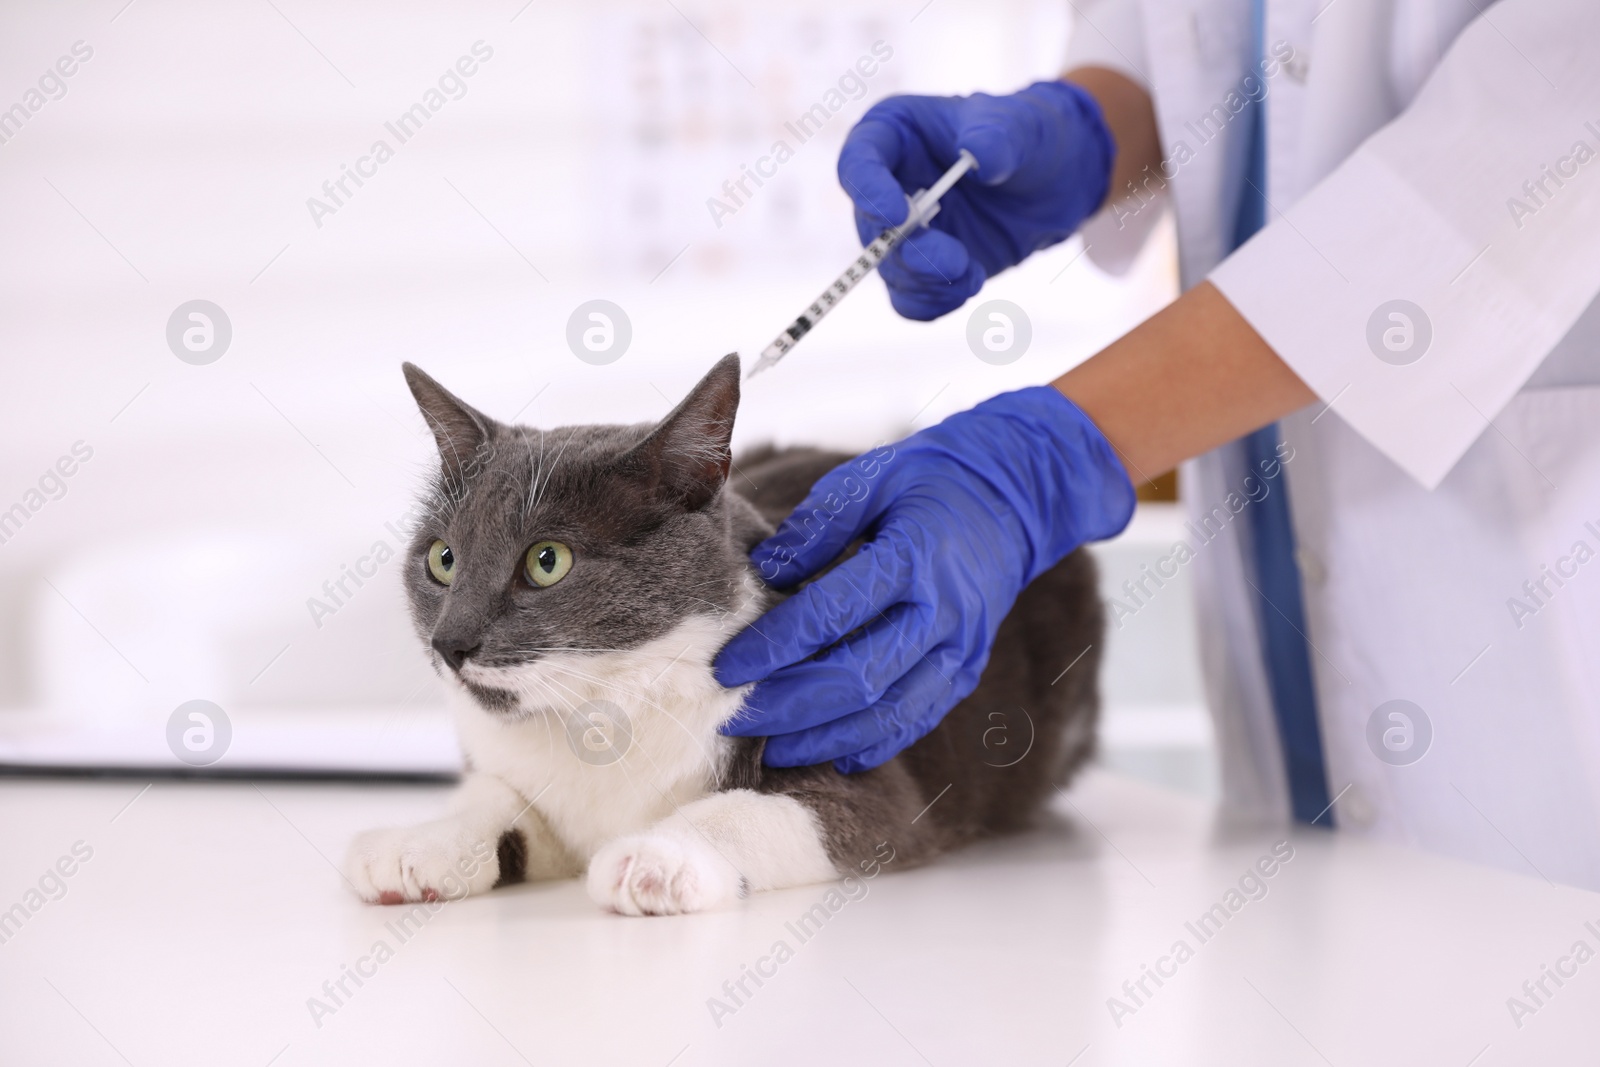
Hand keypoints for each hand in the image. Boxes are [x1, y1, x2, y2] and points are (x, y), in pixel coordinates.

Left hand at [715, 387, 1134, 771]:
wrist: (1014, 496)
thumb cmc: (929, 481)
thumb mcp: (871, 478)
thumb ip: (817, 525)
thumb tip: (764, 571)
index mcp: (914, 557)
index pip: (832, 612)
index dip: (775, 645)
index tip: (726, 666)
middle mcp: (943, 612)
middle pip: (860, 675)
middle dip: (792, 704)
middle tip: (736, 717)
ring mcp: (961, 648)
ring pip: (891, 711)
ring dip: (827, 738)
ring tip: (772, 750)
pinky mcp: (968, 669)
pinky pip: (920, 719)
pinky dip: (876, 743)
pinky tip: (835, 755)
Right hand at [838, 80, 1113, 320]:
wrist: (1053, 182)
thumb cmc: (1026, 136)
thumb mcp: (1020, 124)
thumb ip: (999, 136)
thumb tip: (980, 156)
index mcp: (892, 134)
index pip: (858, 162)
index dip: (868, 191)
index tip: (897, 215)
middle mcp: (885, 186)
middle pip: (871, 228)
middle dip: (910, 252)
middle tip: (955, 261)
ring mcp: (899, 232)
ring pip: (890, 270)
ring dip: (929, 281)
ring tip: (973, 273)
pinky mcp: (920, 268)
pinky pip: (909, 300)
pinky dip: (935, 302)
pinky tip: (969, 283)